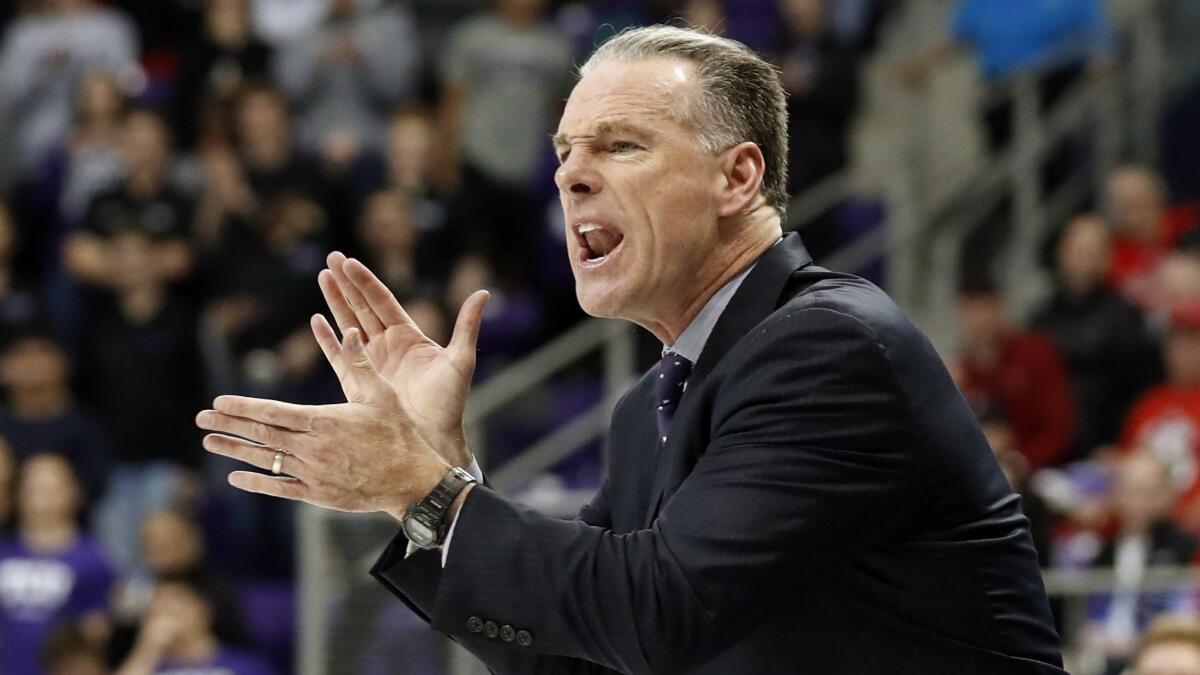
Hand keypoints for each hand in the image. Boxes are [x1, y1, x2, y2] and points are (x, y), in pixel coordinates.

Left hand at [197, 328, 454, 517]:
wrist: (412, 480)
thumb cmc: (399, 433)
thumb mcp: (381, 394)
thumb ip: (360, 363)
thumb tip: (350, 331)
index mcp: (324, 421)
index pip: (273, 412)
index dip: (243, 407)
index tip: (219, 403)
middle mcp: (313, 448)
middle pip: (262, 435)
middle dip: (229, 425)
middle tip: (201, 419)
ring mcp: (313, 473)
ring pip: (266, 460)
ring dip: (235, 450)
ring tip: (210, 442)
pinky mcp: (318, 494)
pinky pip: (279, 488)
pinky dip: (256, 483)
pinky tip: (235, 477)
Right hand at [314, 253, 488, 466]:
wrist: (432, 437)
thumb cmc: (450, 402)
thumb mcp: (461, 359)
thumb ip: (467, 325)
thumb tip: (483, 292)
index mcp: (409, 336)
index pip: (382, 301)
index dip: (365, 282)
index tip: (349, 262)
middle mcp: (388, 345)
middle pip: (362, 307)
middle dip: (346, 283)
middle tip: (331, 258)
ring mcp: (371, 362)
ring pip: (348, 325)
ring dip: (335, 302)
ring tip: (322, 277)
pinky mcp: (359, 382)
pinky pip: (339, 356)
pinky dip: (327, 339)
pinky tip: (316, 320)